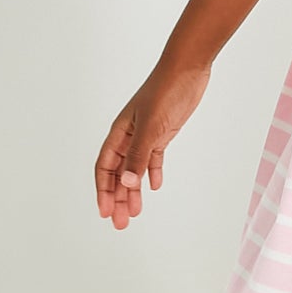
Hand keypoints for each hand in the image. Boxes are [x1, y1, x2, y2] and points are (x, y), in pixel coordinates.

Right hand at [94, 61, 212, 229]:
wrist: (187, 68)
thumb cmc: (166, 91)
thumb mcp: (152, 126)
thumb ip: (139, 155)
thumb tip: (127, 183)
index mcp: (120, 132)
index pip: (105, 167)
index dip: (103, 191)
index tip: (105, 213)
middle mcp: (129, 135)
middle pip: (118, 173)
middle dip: (117, 198)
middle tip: (120, 224)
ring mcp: (146, 134)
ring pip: (135, 168)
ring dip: (133, 191)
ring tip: (135, 213)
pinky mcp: (163, 131)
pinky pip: (153, 157)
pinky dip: (152, 172)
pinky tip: (154, 187)